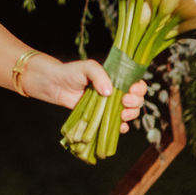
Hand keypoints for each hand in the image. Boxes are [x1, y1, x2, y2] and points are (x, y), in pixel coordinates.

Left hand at [24, 57, 147, 131]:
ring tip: (122, 114)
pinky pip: (117, 125)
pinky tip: (120, 126)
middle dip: (135, 102)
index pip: (137, 84)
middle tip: (124, 101)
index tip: (132, 90)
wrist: (56, 85)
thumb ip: (99, 75)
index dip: (139, 88)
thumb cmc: (72, 73)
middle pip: (137, 100)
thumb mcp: (88, 67)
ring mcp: (110, 106)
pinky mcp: (102, 117)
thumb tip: (109, 92)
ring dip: (131, 115)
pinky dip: (122, 127)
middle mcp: (117, 92)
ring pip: (130, 112)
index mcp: (117, 78)